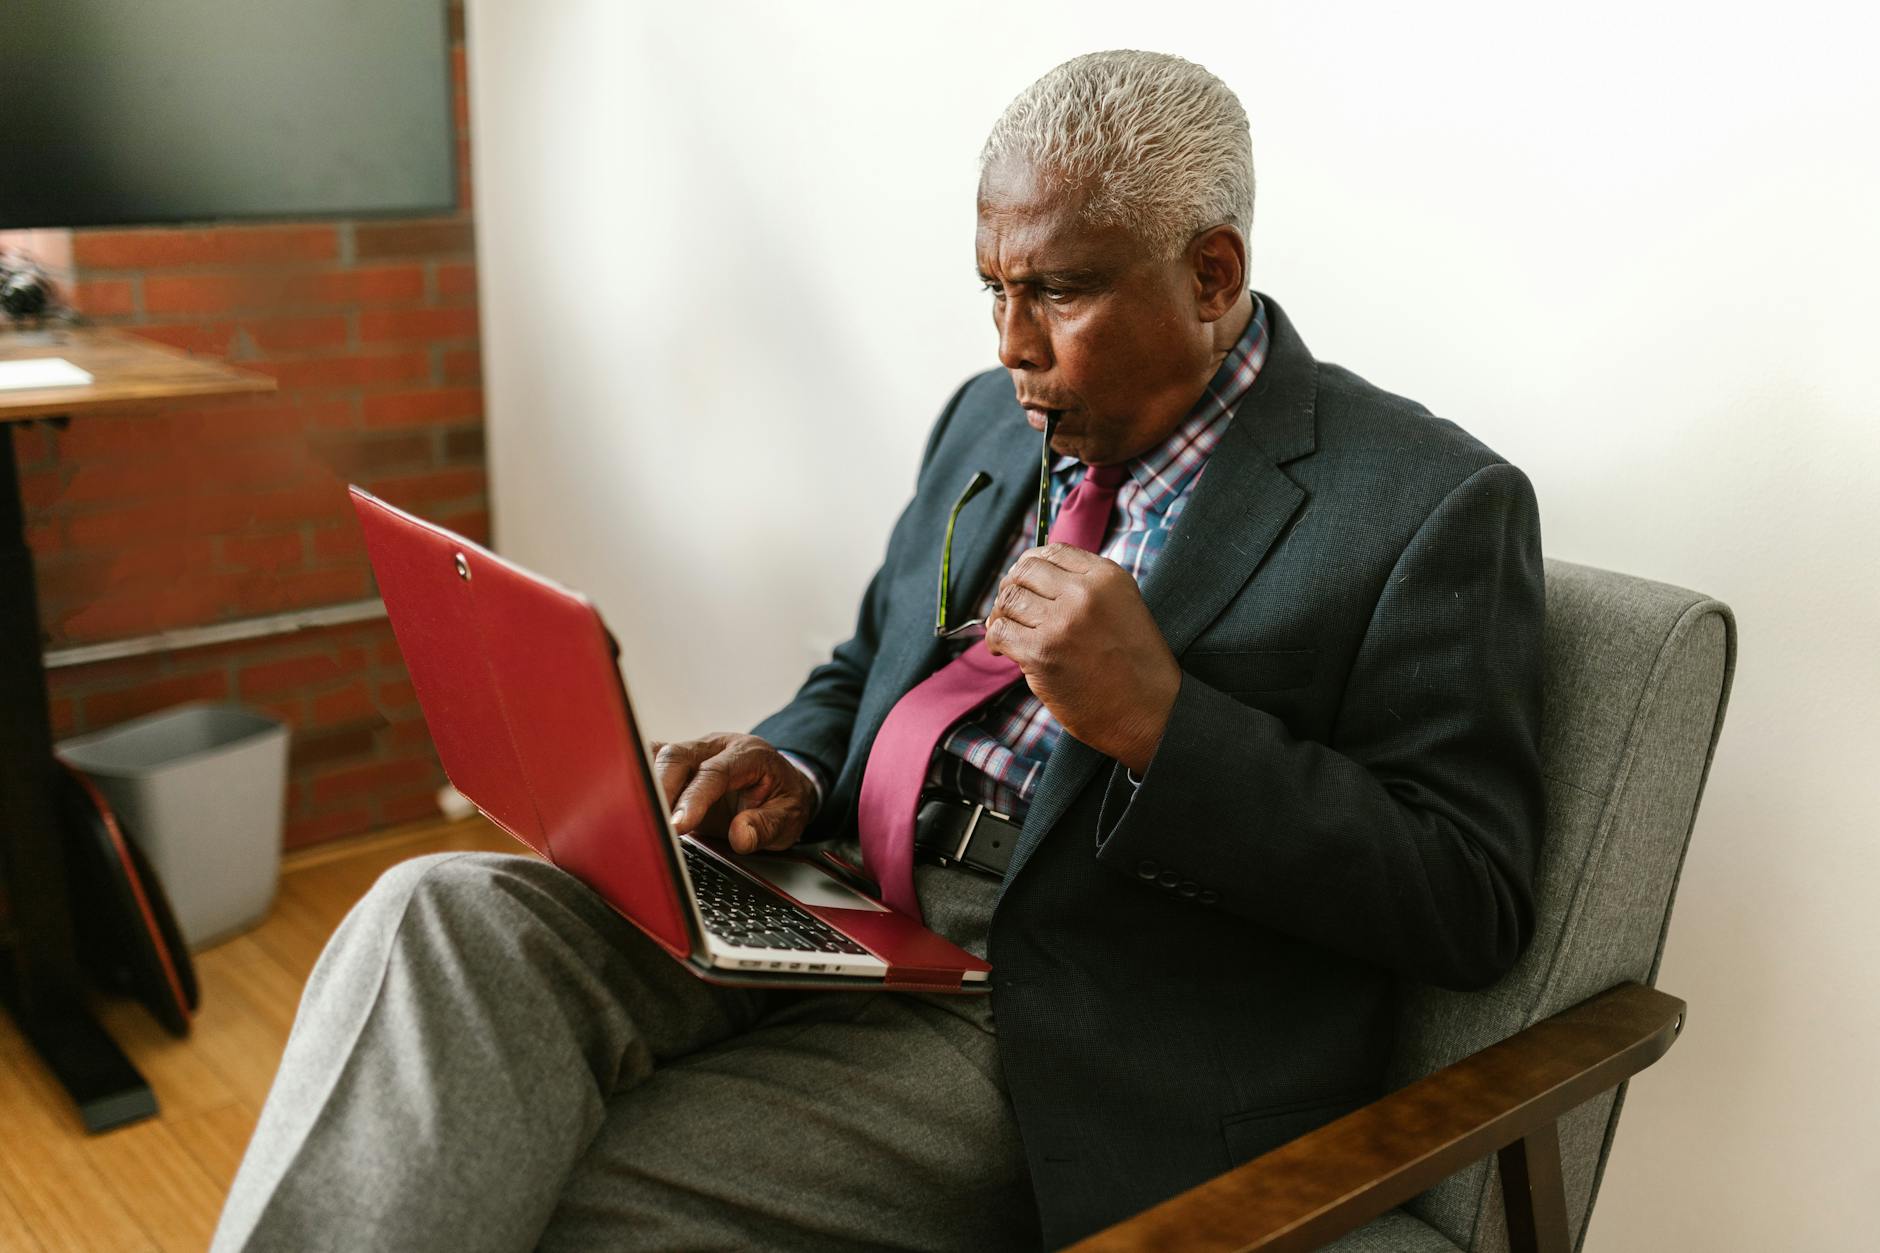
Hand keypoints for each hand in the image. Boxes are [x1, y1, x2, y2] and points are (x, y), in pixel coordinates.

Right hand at [649, 732, 817, 853]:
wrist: (783, 783)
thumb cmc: (783, 800)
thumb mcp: (789, 818)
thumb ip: (766, 827)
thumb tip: (740, 836)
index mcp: (749, 755)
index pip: (714, 773)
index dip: (692, 799)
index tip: (677, 826)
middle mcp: (718, 747)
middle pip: (679, 756)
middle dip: (660, 790)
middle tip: (653, 825)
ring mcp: (697, 751)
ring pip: (661, 757)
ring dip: (647, 786)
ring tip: (636, 818)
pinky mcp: (681, 763)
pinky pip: (654, 761)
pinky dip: (640, 777)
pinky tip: (627, 798)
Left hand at [984, 543, 1180, 773]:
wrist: (1151, 714)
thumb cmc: (1136, 667)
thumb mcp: (1123, 608)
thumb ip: (1085, 588)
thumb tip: (1035, 577)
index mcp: (1106, 577)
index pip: (1053, 552)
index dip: (1030, 566)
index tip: (1024, 582)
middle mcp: (1083, 593)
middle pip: (1024, 572)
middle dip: (1011, 588)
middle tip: (1010, 609)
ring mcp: (1061, 622)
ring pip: (1009, 601)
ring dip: (1001, 616)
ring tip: (1007, 632)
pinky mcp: (1041, 653)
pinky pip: (1000, 633)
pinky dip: (995, 641)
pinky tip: (1002, 650)